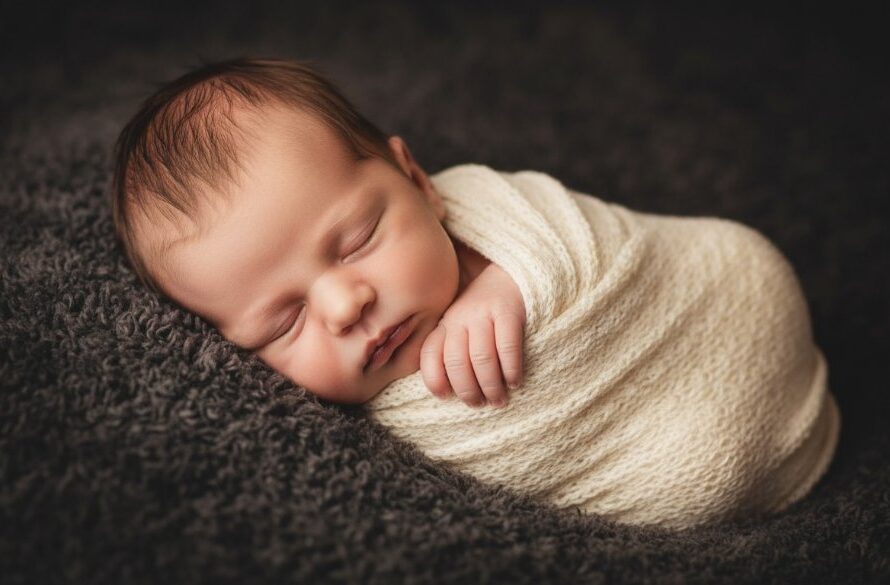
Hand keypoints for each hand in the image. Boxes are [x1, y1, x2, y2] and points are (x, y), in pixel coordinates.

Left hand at [420, 262, 525, 407]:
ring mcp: (484, 314)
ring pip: (481, 358)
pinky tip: (515, 382)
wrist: (511, 273)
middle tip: (480, 404)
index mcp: (445, 324)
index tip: (446, 397)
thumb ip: (449, 348)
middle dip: (467, 391)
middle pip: (456, 362)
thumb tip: (446, 392)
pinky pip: (507, 347)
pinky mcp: (509, 312)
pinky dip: (510, 370)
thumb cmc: (484, 310)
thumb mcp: (459, 323)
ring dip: (490, 386)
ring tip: (499, 400)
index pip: (430, 354)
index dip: (434, 380)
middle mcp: (460, 318)